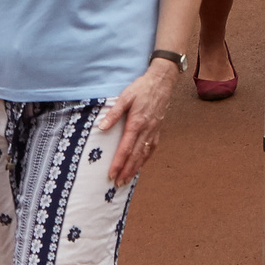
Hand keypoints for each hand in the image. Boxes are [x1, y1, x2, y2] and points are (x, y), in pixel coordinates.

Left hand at [94, 62, 176, 187]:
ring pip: (144, 154)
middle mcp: (147, 130)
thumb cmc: (142, 88)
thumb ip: (114, 113)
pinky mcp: (158, 129)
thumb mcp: (125, 97)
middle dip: (126, 171)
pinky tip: (140, 165)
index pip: (126, 148)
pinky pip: (152, 148)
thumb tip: (102, 127)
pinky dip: (145, 159)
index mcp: (137, 123)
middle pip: (135, 155)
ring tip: (127, 180)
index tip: (111, 174)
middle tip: (117, 183)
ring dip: (135, 168)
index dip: (119, 162)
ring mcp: (154, 130)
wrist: (162, 81)